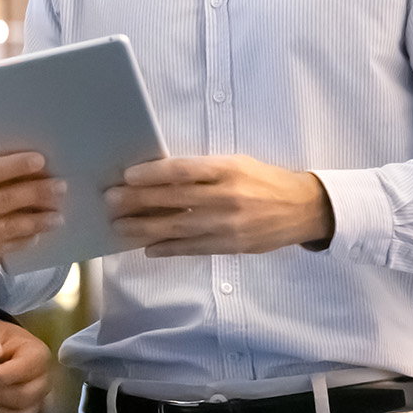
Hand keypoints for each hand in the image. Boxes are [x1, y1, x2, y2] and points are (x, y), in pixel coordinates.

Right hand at [0, 154, 64, 279]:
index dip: (15, 167)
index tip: (40, 162)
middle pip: (4, 200)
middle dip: (36, 194)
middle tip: (60, 188)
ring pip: (8, 227)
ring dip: (36, 220)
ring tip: (58, 215)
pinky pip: (1, 249)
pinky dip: (20, 241)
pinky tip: (36, 235)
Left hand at [105, 155, 333, 255]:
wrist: (302, 209)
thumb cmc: (263, 180)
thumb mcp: (236, 163)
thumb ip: (202, 170)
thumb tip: (159, 175)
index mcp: (227, 170)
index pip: (182, 171)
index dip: (152, 174)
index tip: (128, 175)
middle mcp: (225, 197)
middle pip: (173, 200)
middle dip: (137, 201)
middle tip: (111, 200)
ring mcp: (227, 224)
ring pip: (177, 228)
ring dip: (144, 228)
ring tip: (119, 227)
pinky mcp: (230, 246)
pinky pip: (192, 249)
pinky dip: (167, 248)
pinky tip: (147, 248)